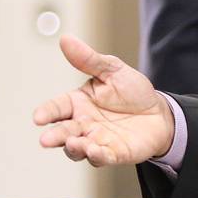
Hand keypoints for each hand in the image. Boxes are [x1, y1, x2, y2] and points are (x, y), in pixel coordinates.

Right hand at [33, 34, 174, 166]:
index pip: (57, 108)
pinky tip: (96, 151)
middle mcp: (83, 125)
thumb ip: (88, 59)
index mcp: (79, 103)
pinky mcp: (113, 153)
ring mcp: (96, 141)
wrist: (159, 112)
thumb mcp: (113, 70)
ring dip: (74, 148)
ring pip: (78, 149)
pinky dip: (97, 156)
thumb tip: (66, 39)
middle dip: (54, 136)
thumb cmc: (132, 91)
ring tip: (76, 143)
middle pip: (63, 132)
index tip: (38, 117)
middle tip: (47, 139)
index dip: (47, 112)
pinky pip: (102, 158)